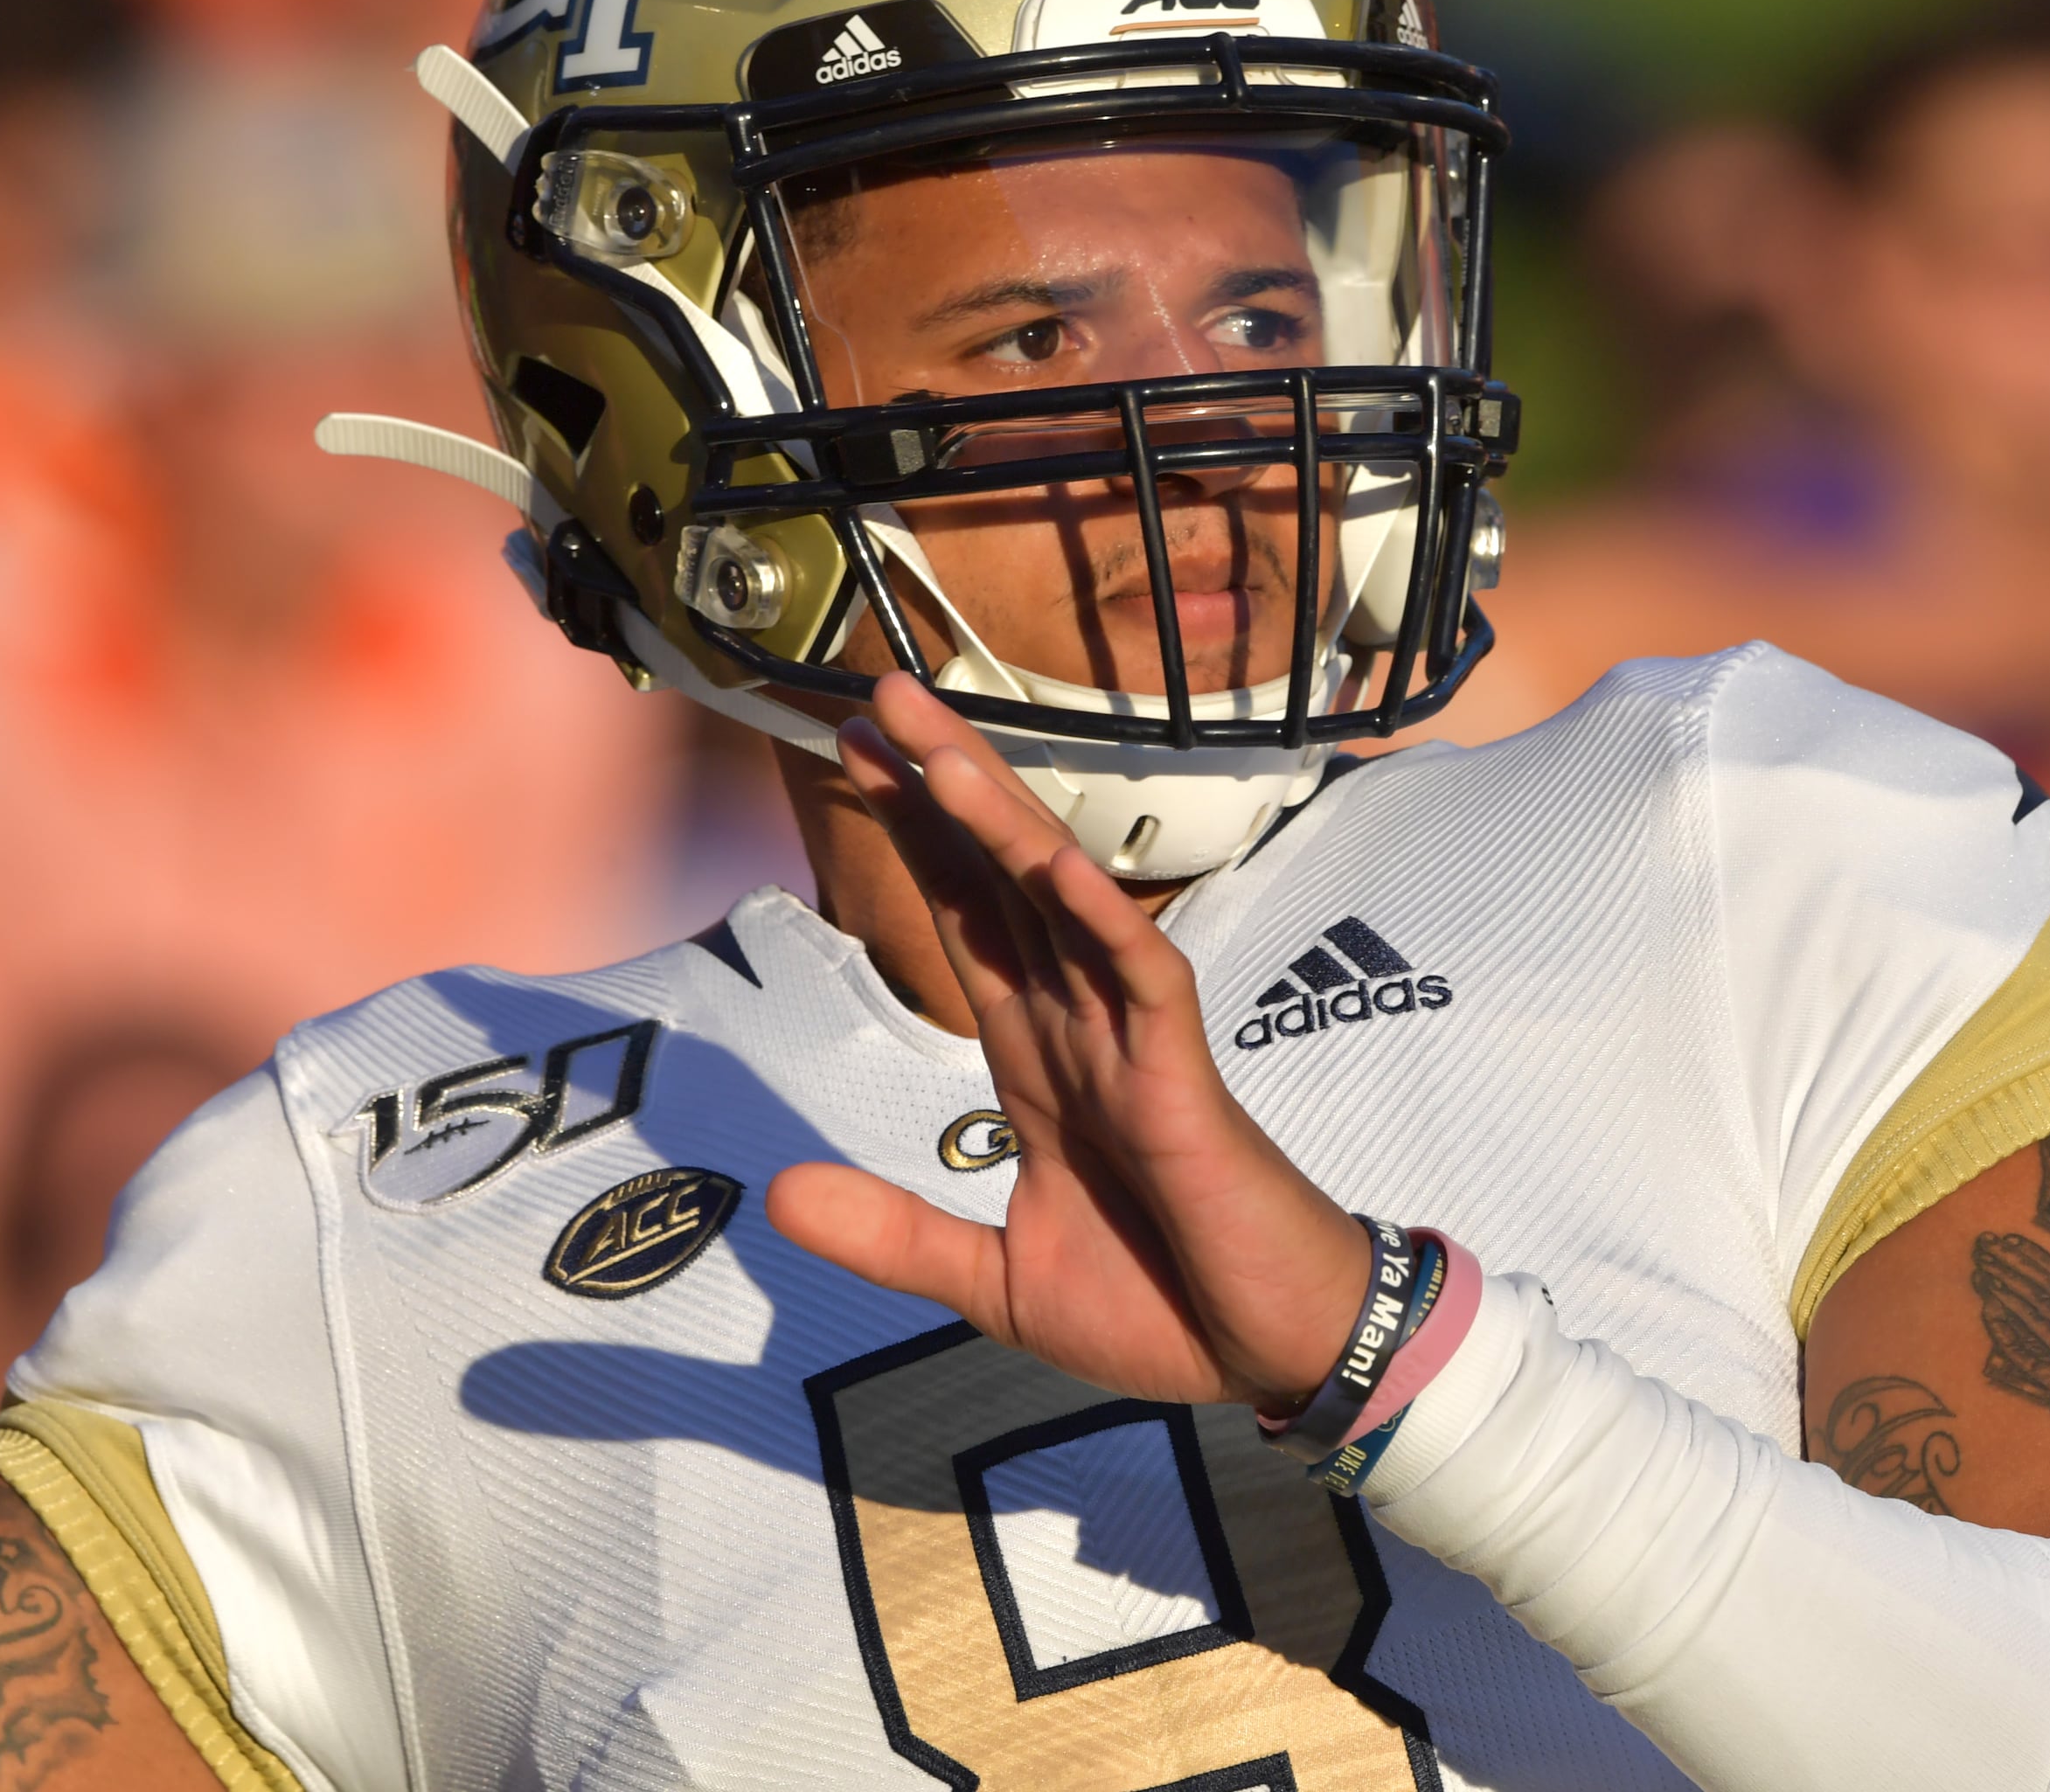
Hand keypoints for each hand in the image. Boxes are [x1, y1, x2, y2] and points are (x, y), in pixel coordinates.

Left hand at [764, 673, 1370, 1412]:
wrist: (1268, 1354)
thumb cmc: (1160, 1306)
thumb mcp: (993, 1281)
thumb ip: (892, 1234)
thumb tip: (781, 1196)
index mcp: (1035, 1062)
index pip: (964, 921)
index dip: (914, 840)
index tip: (858, 759)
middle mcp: (1079, 1027)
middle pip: (998, 879)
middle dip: (940, 789)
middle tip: (878, 695)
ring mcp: (1133, 1042)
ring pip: (1059, 903)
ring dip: (999, 822)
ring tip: (935, 745)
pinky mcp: (1184, 1077)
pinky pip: (1141, 977)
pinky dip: (1098, 918)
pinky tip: (1052, 861)